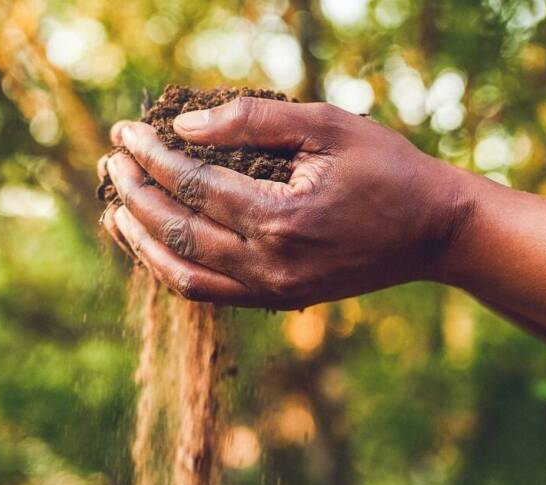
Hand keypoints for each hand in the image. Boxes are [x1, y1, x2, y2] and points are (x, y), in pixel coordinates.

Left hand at [100, 98, 473, 309]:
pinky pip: (208, 292)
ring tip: (115, 208)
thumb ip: (253, 121)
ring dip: (141, 240)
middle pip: (177, 230)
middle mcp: (271, 265)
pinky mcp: (279, 301)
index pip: (193, 187)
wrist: (434, 231)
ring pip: (182, 274)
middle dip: (134, 194)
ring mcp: (274, 291)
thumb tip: (184, 127)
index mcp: (282, 218)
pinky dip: (173, 267)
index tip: (125, 133)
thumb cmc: (388, 169)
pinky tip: (154, 242)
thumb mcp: (327, 125)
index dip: (152, 157)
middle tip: (111, 162)